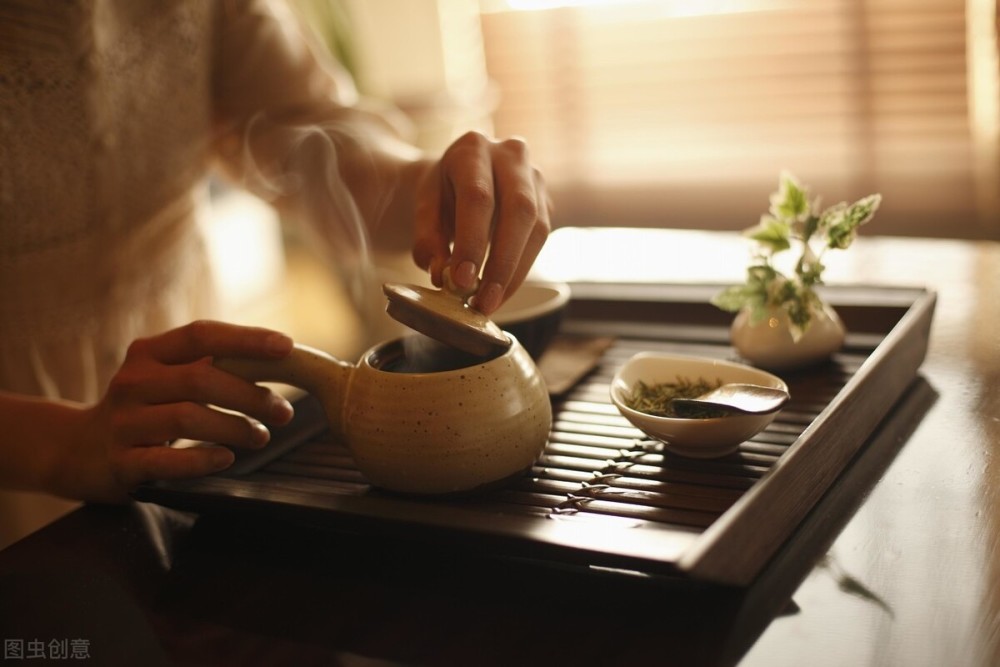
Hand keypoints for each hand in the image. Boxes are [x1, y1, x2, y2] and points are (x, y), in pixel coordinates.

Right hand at [58, 321, 294, 501]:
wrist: (79, 449)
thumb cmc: (145, 408)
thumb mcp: (167, 377)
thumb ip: (211, 365)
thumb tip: (282, 355)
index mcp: (149, 353)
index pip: (201, 334)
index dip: (246, 339)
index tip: (287, 347)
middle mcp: (133, 382)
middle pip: (201, 379)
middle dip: (251, 395)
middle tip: (284, 412)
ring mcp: (124, 422)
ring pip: (187, 417)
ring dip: (234, 427)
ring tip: (262, 437)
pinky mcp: (120, 461)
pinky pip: (165, 461)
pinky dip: (201, 460)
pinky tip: (227, 458)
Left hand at [411, 131, 552, 314]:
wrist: (461, 174)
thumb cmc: (442, 191)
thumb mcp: (424, 207)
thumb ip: (429, 238)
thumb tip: (442, 274)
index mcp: (473, 149)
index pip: (478, 198)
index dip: (472, 242)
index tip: (462, 281)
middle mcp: (510, 155)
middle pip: (518, 210)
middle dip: (502, 263)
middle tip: (483, 301)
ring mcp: (534, 176)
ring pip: (536, 228)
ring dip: (514, 272)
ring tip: (491, 303)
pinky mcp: (546, 200)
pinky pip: (541, 238)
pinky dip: (520, 270)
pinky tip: (501, 291)